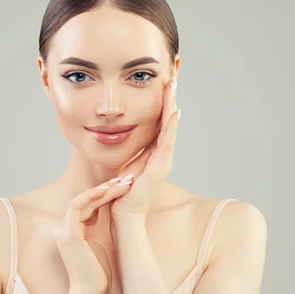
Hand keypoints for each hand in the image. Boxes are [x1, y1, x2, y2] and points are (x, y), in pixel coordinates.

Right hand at [51, 176, 134, 293]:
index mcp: (71, 230)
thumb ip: (99, 225)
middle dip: (106, 187)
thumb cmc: (97, 273)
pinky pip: (77, 206)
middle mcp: (63, 228)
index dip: (105, 193)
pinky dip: (92, 196)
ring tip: (122, 183)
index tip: (123, 186)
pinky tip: (109, 191)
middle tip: (126, 179)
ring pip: (82, 199)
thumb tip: (112, 207)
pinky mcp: (67, 234)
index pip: (87, 205)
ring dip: (103, 190)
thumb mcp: (100, 242)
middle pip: (85, 199)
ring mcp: (63, 230)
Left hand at [111, 75, 179, 220]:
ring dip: (172, 106)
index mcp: (153, 153)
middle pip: (168, 121)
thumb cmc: (122, 194)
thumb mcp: (125, 166)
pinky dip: (171, 127)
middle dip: (170, 98)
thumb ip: (130, 153)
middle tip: (172, 77)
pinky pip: (167, 143)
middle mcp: (162, 155)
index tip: (162, 84)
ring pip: (170, 127)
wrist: (125, 215)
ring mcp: (163, 161)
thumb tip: (120, 138)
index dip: (162, 103)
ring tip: (173, 88)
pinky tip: (174, 112)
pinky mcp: (160, 168)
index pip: (160, 123)